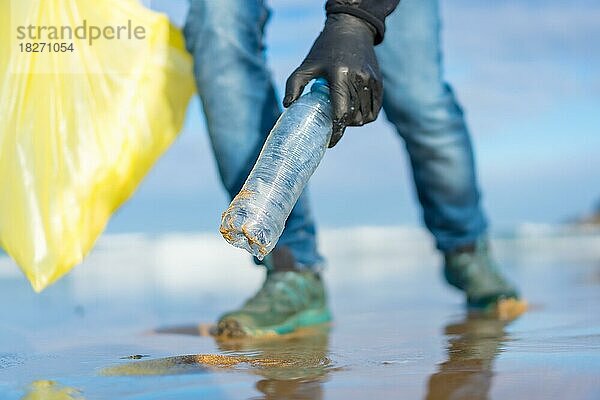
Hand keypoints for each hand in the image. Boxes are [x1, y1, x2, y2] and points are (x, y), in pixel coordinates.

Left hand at [284, 13, 382, 147]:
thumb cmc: (324, 49)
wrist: (352, 28)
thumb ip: (293, 85)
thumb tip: (287, 106)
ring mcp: (371, 80)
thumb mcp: (306, 65)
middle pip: (353, 117)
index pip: (340, 113)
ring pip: (365, 116)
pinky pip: (374, 110)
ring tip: (342, 117)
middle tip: (332, 125)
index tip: (329, 142)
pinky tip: (355, 114)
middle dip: (342, 126)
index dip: (336, 132)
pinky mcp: (379, 82)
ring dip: (354, 122)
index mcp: (339, 75)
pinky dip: (365, 117)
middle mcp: (358, 78)